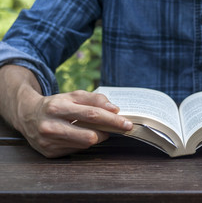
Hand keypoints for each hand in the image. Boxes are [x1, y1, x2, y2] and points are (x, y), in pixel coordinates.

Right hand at [15, 90, 131, 157]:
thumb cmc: (57, 104)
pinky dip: (84, 142)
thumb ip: (95, 99)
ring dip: (98, 137)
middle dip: (109, 131)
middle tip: (121, 128)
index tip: (127, 123)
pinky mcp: (49, 153)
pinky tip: (82, 135)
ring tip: (99, 130)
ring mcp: (49, 142)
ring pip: (85, 144)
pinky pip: (77, 150)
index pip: (92, 114)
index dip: (112, 120)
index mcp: (58, 107)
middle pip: (90, 134)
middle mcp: (51, 125)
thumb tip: (114, 109)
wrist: (27, 115)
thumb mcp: (73, 95)